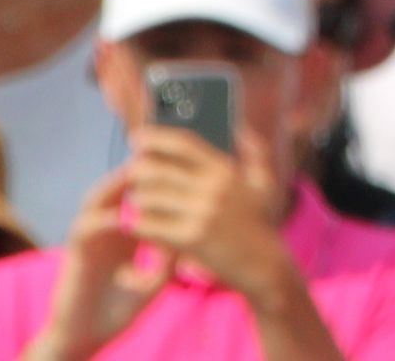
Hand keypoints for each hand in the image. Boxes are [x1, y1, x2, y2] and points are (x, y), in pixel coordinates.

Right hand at [37, 170, 168, 360]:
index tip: (185, 166)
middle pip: (120, 186)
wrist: (85, 336)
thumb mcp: (152, 285)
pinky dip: (104, 220)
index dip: (159, 179)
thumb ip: (167, 263)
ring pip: (99, 198)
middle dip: (139, 169)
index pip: (142, 194)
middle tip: (162, 154)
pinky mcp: (74, 252)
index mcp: (127, 231)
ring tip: (140, 173)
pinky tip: (123, 219)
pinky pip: (85, 228)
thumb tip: (188, 242)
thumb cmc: (118, 311)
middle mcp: (107, 228)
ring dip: (117, 185)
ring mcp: (89, 237)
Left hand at [123, 125, 293, 303]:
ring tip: (135, 200)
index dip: (156, 137)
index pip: (184, 143)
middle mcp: (213, 187)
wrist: (263, 265)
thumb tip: (240, 129)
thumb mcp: (263, 183)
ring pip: (149, 197)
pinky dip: (139, 223)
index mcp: (225, 170)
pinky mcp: (191, 238)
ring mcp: (201, 213)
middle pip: (158, 169)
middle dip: (138, 170)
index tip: (137, 138)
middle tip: (131, 174)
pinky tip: (136, 224)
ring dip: (137, 198)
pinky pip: (151, 225)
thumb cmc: (260, 224)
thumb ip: (255, 152)